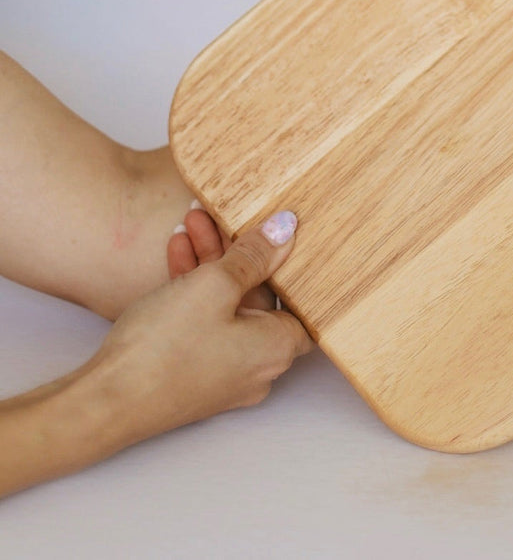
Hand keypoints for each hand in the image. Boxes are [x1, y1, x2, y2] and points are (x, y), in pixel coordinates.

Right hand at [91, 210, 312, 440]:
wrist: (102, 402)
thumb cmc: (164, 349)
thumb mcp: (214, 285)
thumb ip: (255, 255)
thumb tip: (286, 230)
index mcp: (277, 348)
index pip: (303, 301)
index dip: (291, 266)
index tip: (278, 235)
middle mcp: (258, 366)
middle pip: (258, 296)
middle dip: (237, 252)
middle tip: (220, 218)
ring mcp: (225, 373)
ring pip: (227, 305)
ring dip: (210, 264)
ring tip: (191, 225)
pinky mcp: (194, 373)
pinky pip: (205, 321)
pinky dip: (194, 290)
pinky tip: (176, 252)